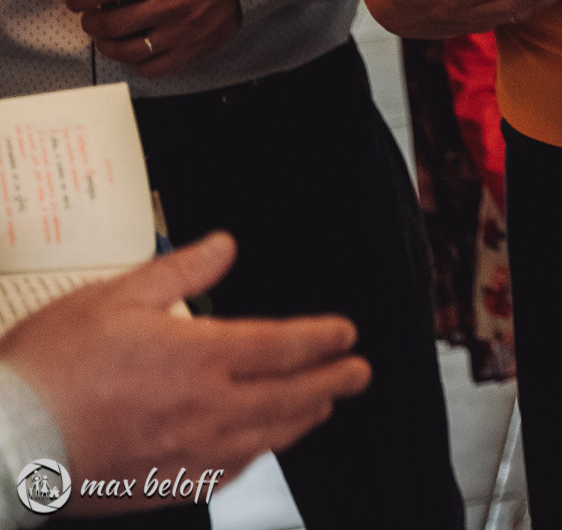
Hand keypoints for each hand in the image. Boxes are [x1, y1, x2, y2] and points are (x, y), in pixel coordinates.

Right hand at [0, 233, 369, 505]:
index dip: (323, 338)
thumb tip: (222, 247)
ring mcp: (187, 452)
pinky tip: (260, 447)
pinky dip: (255, 455)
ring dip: (302, 419)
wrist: (4, 438)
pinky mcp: (164, 483)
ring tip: (321, 406)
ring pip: (267, 438)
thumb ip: (180, 271)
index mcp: (199, 357)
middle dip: (333, 381)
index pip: (285, 345)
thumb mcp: (115, 295)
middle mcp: (204, 408)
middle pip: (291, 396)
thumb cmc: (49, 369)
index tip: (345, 333)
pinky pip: (227, 472)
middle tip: (358, 373)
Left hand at [64, 0, 239, 77]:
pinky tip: (135, 49)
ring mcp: (178, 33)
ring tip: (107, 36)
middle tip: (91, 18)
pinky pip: (148, 68)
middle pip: (109, 24)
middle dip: (90, 22)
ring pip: (124, 51)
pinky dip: (134, 61)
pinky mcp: (187, 52)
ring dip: (106, 45)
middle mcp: (169, 6)